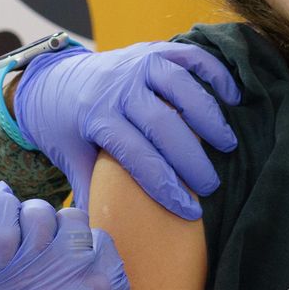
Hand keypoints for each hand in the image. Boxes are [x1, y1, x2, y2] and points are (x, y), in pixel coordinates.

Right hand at [0, 182, 128, 289]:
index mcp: (6, 280)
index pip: (0, 222)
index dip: (2, 204)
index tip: (4, 199)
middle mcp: (41, 274)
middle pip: (36, 213)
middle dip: (34, 215)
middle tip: (36, 230)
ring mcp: (79, 274)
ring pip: (71, 217)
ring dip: (65, 229)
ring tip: (63, 252)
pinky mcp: (110, 278)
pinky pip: (99, 237)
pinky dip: (90, 247)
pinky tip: (84, 268)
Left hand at [13, 41, 240, 219]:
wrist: (55, 80)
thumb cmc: (67, 128)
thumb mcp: (70, 157)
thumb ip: (89, 190)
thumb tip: (100, 240)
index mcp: (96, 117)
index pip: (137, 155)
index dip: (165, 186)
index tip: (189, 210)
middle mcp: (118, 86)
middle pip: (164, 124)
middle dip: (192, 159)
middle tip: (211, 186)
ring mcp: (137, 63)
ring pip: (181, 87)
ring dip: (209, 117)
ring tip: (226, 144)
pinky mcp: (153, 49)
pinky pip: (190, 56)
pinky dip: (215, 73)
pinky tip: (232, 97)